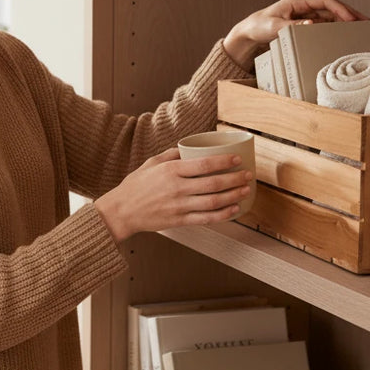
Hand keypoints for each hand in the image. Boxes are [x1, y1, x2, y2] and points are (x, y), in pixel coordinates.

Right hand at [94, 147, 252, 241]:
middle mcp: (177, 188)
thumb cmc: (135, 186)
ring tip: (245, 190)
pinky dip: (223, 214)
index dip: (224, 161)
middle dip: (235, 178)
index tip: (237, 158)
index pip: (203, 164)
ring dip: (233, 196)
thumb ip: (172, 155)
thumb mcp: (151, 163)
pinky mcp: (179, 221)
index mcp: (171, 171)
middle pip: (213, 183)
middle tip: (248, 175)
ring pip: (213, 201)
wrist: (121, 212)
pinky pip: (206, 218)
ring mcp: (179, 206)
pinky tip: (233, 209)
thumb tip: (191, 148)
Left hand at [222, 0, 367, 70]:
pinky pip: (326, 24)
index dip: (340, 8)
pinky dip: (337, 28)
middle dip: (350, 13)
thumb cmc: (259, 25)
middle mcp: (305, 5)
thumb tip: (312, 24)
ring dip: (346, 21)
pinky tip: (347, 35)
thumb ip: (292, 26)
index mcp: (298, 0)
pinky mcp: (307, 23)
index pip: (325, 0)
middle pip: (333, 6)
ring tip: (363, 29)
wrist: (250, 31)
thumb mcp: (273, 27)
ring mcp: (307, 14)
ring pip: (332, 16)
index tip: (352, 19)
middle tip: (367, 22)